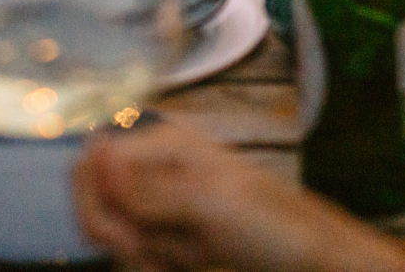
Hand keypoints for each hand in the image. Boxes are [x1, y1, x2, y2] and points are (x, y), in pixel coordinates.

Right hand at [73, 123, 404, 271]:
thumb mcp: (207, 203)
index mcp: (163, 146)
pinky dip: (150, 264)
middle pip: (97, 201)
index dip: (94, 203)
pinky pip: (138, 253)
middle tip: (151, 255)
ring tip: (179, 262)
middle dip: (115, 234)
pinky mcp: (173, 240)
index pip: (90, 164)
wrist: (314, 263)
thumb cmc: (272, 227)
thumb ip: (146, 185)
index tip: (123, 238)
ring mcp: (164, 208)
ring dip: (138, 255)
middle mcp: (157, 172)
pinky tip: (177, 266)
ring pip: (115, 234)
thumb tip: (95, 152)